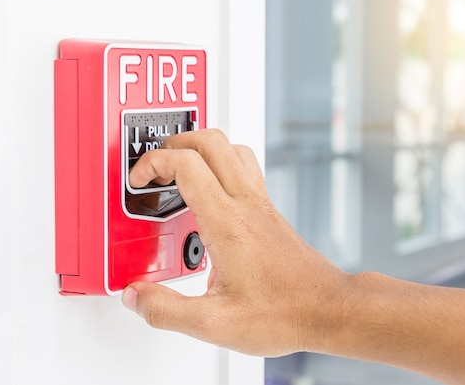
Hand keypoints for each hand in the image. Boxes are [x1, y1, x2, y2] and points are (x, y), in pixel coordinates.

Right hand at [122, 129, 353, 355]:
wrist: (329, 309)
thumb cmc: (285, 312)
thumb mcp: (214, 323)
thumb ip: (166, 310)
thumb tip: (136, 296)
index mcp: (227, 222)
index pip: (186, 164)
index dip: (153, 162)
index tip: (139, 180)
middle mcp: (246, 204)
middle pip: (211, 141)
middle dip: (175, 143)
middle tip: (156, 166)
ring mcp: (261, 205)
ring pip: (232, 148)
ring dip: (201, 148)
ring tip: (181, 168)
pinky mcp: (270, 212)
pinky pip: (244, 169)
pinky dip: (221, 166)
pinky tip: (211, 193)